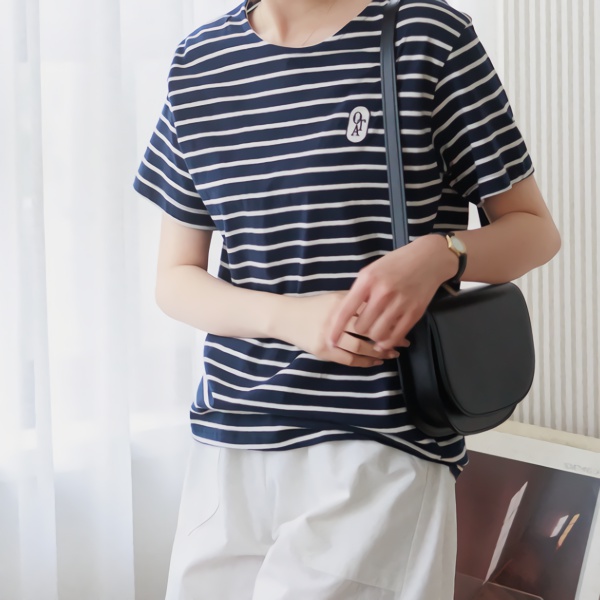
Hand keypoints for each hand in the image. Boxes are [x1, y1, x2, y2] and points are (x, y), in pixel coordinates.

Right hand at [281, 292, 399, 367]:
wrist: (286, 317)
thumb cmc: (313, 306)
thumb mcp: (334, 298)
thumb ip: (355, 302)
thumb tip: (383, 307)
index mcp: (340, 303)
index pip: (369, 311)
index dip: (388, 318)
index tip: (403, 322)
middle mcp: (336, 319)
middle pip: (368, 330)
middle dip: (388, 337)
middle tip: (404, 342)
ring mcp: (329, 337)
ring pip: (360, 347)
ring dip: (379, 352)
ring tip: (392, 353)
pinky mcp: (324, 351)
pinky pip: (349, 359)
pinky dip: (364, 362)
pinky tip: (375, 361)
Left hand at [326, 235, 455, 350]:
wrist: (428, 258)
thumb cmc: (395, 264)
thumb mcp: (371, 270)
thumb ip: (359, 291)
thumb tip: (346, 315)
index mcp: (367, 280)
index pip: (346, 310)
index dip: (336, 329)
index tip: (330, 341)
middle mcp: (382, 292)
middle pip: (361, 327)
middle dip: (359, 330)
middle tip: (362, 328)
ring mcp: (399, 303)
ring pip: (377, 334)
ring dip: (373, 337)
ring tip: (374, 332)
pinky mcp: (414, 312)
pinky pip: (396, 336)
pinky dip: (387, 342)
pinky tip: (385, 341)